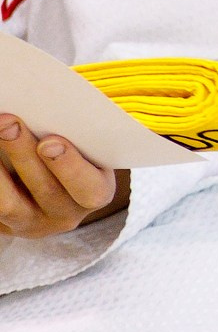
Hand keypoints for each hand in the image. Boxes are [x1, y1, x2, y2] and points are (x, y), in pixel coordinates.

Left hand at [0, 115, 124, 237]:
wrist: (46, 176)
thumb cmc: (69, 147)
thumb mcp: (81, 142)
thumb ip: (70, 129)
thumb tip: (36, 106)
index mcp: (95, 191)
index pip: (90, 188)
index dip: (70, 167)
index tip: (48, 141)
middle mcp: (66, 214)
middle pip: (46, 191)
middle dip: (23, 154)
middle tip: (7, 122)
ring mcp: (32, 224)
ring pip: (9, 204)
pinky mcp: (5, 224)